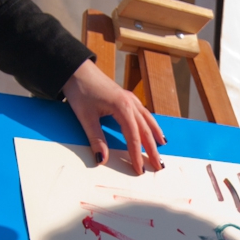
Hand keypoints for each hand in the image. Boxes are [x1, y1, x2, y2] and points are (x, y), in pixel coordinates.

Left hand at [62, 59, 165, 174]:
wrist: (76, 70)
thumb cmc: (80, 90)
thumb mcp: (86, 117)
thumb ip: (96, 139)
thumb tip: (102, 160)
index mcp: (122, 108)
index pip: (133, 137)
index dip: (137, 154)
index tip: (139, 169)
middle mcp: (131, 103)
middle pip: (145, 131)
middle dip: (152, 150)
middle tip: (159, 165)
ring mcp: (130, 99)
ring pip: (148, 121)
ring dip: (155, 136)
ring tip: (162, 148)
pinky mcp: (127, 97)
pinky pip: (144, 113)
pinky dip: (151, 124)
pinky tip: (154, 129)